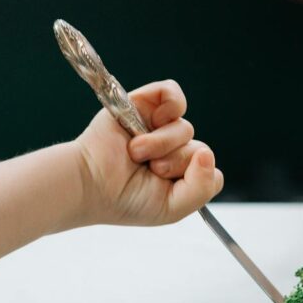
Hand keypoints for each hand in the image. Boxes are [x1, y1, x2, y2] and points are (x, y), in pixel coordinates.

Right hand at [74, 79, 223, 226]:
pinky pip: (172, 93)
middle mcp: (171, 150)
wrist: (92, 184)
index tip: (169, 186)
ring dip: (161, 143)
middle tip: (149, 170)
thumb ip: (202, 188)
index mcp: (179, 176)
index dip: (195, 179)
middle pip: (199, 150)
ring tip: (136, 153)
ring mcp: (157, 127)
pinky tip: (155, 120)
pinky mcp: (143, 104)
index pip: (210, 171)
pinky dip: (171, 105)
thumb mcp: (173, 209)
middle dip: (175, 163)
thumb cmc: (127, 200)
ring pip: (185, 128)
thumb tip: (208, 152)